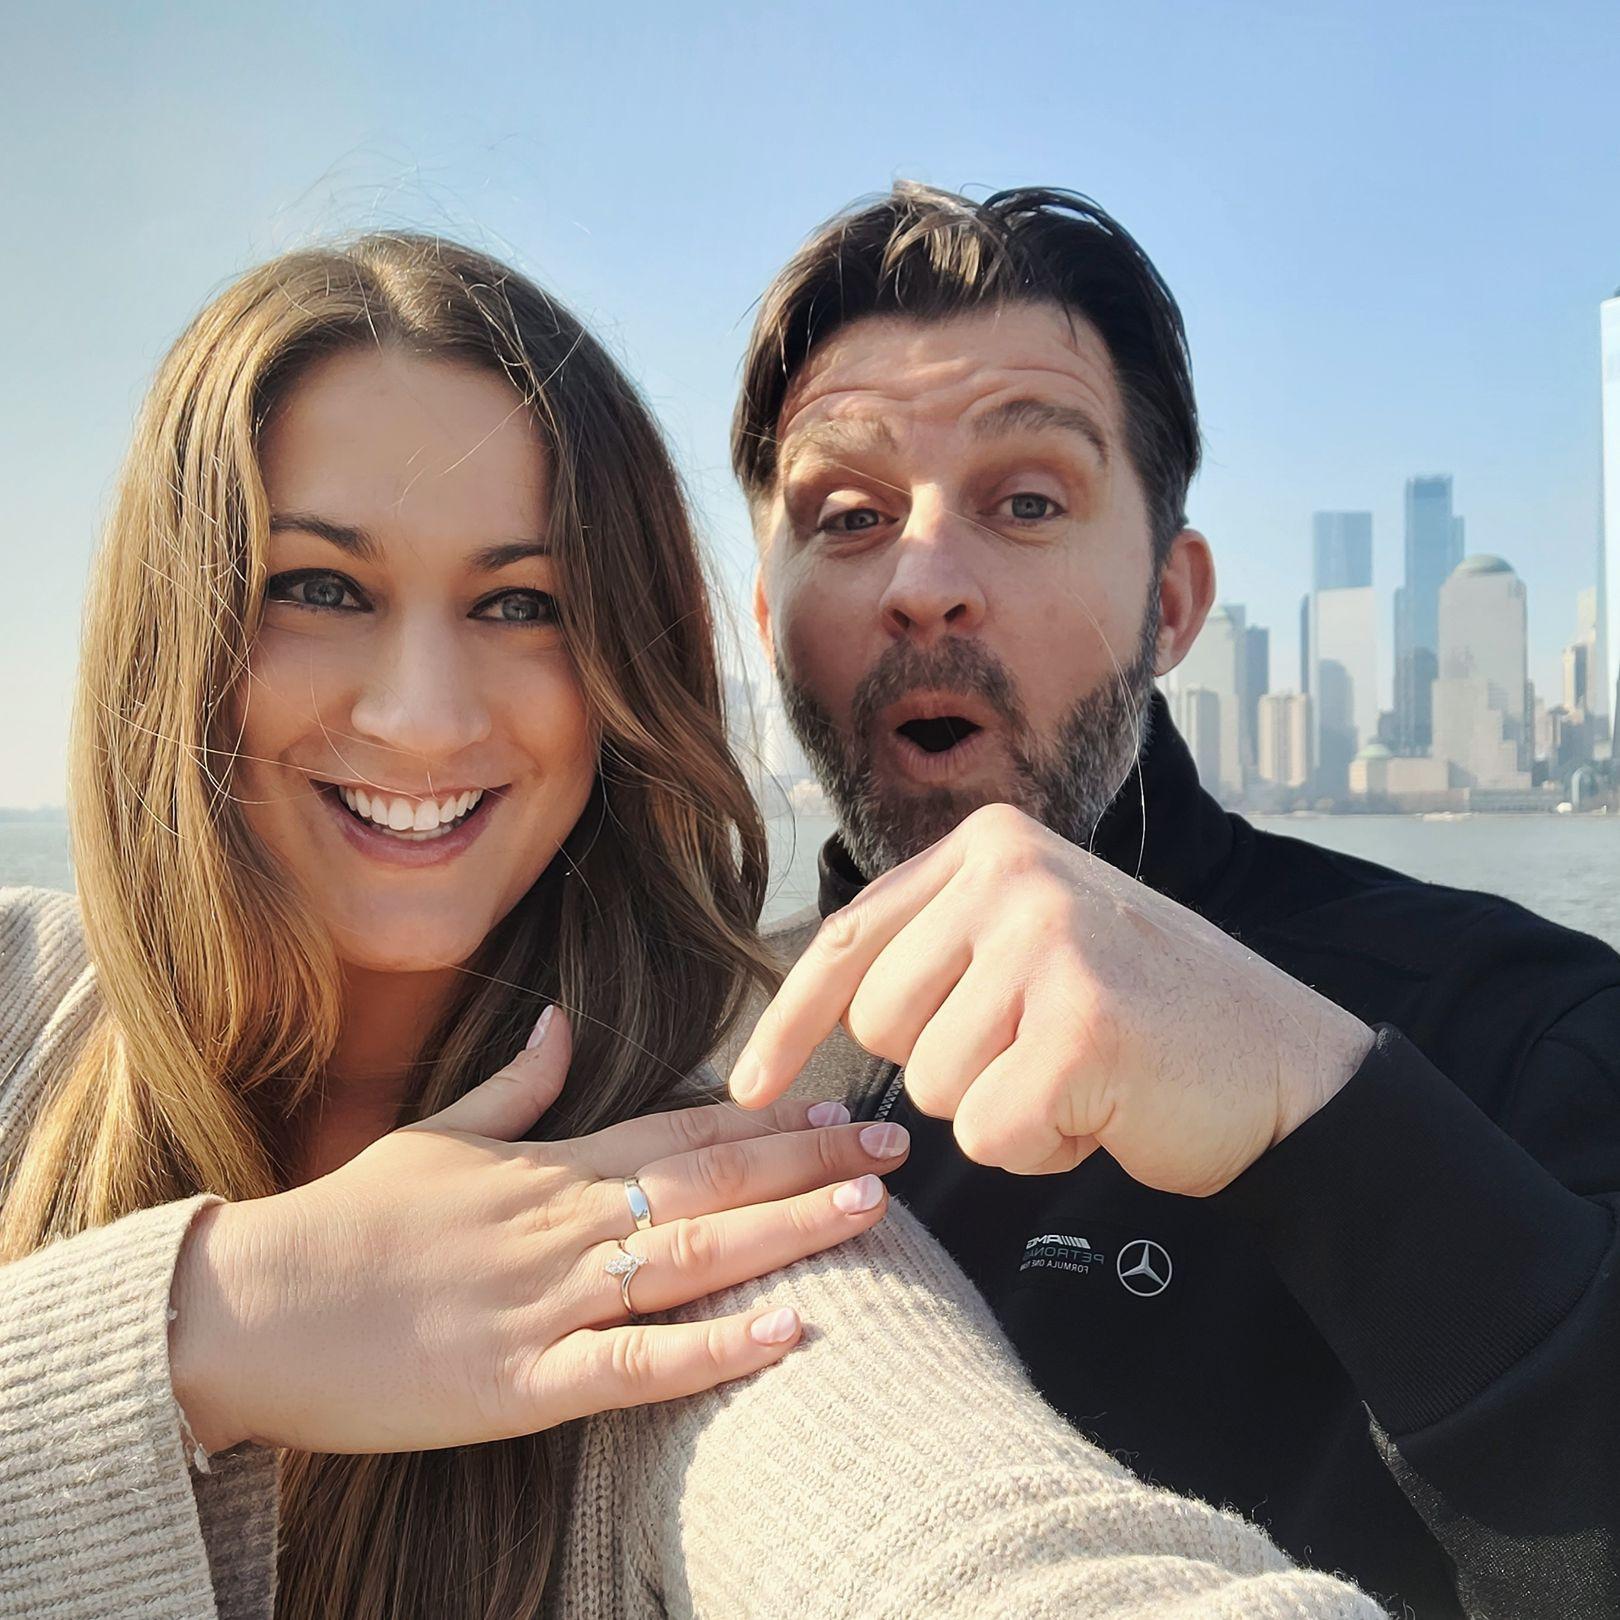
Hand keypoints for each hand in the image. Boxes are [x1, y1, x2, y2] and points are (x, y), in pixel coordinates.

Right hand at [170, 1006, 905, 1453]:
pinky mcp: (523, 1380)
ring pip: (694, 1254)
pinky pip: (636, 1362)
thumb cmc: (346, 1222)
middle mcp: (566, 1220)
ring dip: (790, 1228)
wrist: (252, 1308)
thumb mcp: (433, 1135)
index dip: (767, 1117)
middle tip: (895, 1144)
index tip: (835, 1103)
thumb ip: (516, 1085)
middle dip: (810, 1160)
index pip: (683, 1127)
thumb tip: (566, 1023)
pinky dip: (715, 1347)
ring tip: (872, 1209)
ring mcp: (550, 1297)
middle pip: (711, 1178)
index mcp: (550, 1166)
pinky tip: (787, 1328)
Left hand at [729, 803, 1372, 1193]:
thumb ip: (941, 949)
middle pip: (883, 1024)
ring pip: (934, 1085)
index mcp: (990, 844)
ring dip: (1001, 1108)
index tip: (751, 1086)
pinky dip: (1041, 1147)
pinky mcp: (1082, 1022)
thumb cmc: (1144, 1016)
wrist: (1288, 1066)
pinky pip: (990, 1134)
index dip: (790, 1022)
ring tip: (1081, 1071)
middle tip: (1044, 1049)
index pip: (848, 940)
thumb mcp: (1034, 942)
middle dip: (951, 1067)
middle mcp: (1012, 872)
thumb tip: (818, 1010)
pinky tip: (1103, 1106)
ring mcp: (1049, 940)